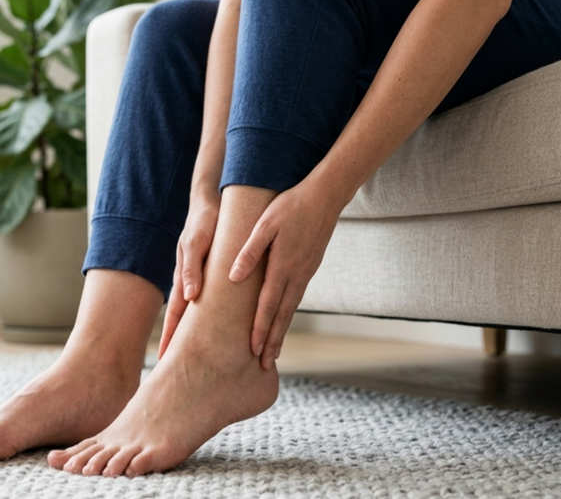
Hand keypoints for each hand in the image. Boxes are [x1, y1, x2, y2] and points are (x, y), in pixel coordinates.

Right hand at [157, 191, 220, 358]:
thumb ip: (191, 269)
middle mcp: (190, 285)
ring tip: (193, 359)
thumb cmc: (203, 224)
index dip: (170, 340)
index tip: (164, 362)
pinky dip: (207, 319)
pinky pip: (208, 303)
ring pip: (195, 315)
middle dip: (177, 346)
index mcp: (184, 281)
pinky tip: (214, 330)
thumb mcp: (196, 244)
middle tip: (173, 371)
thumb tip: (189, 296)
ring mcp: (199, 283)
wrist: (211, 206)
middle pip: (182, 322)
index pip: (175, 318)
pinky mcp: (210, 277)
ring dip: (191, 336)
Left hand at [228, 180, 343, 368]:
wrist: (326, 196)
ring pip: (291, 309)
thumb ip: (250, 251)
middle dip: (272, 341)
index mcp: (283, 266)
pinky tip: (283, 322)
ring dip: (281, 332)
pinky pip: (297, 298)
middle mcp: (296, 275)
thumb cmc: (291, 206)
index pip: (268, 305)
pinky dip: (288, 315)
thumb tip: (233, 277)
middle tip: (265, 364)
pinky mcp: (309, 268)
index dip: (259, 329)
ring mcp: (305, 273)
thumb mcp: (265, 224)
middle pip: (282, 316)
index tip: (253, 350)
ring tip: (273, 352)